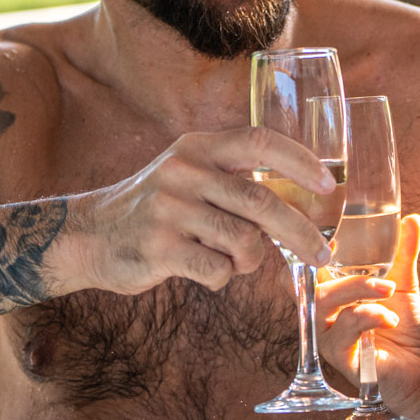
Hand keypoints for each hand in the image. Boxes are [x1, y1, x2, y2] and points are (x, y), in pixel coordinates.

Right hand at [48, 127, 334, 295]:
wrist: (89, 235)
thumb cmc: (156, 210)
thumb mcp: (189, 175)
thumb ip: (235, 180)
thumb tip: (300, 208)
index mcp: (198, 147)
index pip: (259, 141)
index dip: (299, 161)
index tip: (329, 185)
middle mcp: (184, 171)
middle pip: (261, 202)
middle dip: (300, 233)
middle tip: (322, 255)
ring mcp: (169, 209)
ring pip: (244, 242)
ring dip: (249, 261)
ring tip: (230, 260)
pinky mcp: (158, 248)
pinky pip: (218, 271)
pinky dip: (222, 278)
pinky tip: (202, 270)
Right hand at [314, 214, 419, 410]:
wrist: (418, 370)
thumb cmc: (403, 330)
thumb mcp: (403, 284)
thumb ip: (404, 252)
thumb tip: (411, 218)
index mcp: (331, 295)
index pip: (299, 270)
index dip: (302, 251)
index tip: (328, 236)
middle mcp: (322, 315)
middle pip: (306, 283)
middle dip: (338, 269)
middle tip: (379, 275)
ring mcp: (327, 336)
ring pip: (322, 304)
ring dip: (359, 290)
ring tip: (389, 291)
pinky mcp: (340, 357)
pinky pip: (344, 331)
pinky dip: (371, 318)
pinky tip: (391, 321)